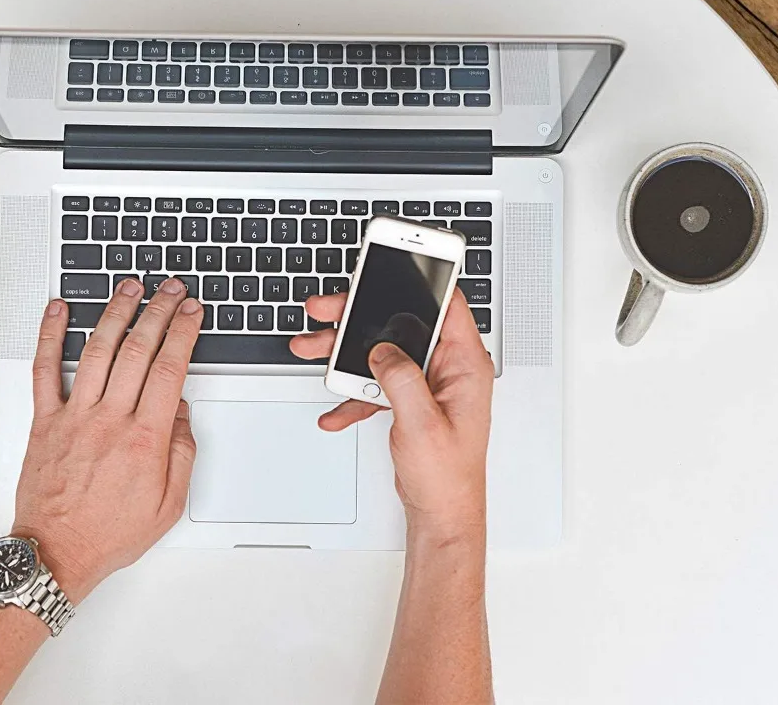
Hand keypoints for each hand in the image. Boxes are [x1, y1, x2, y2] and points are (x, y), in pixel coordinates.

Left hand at [12, 277, 201, 601]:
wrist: (56, 554)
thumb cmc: (109, 532)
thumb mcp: (168, 504)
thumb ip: (181, 452)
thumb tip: (180, 410)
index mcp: (144, 439)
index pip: (170, 369)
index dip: (184, 333)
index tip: (192, 312)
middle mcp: (110, 419)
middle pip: (139, 349)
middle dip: (159, 312)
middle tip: (171, 290)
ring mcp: (75, 416)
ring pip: (98, 350)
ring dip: (116, 312)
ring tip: (129, 287)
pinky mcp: (46, 421)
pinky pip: (45, 369)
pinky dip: (50, 335)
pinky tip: (59, 310)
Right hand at [290, 289, 493, 544]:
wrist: (441, 514)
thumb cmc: (448, 476)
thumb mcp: (422, 422)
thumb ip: (400, 378)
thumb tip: (381, 350)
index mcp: (464, 364)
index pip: (447, 304)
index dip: (423, 278)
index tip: (395, 262)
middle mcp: (448, 368)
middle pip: (402, 322)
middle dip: (360, 315)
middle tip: (328, 308)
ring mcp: (427, 383)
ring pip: (382, 350)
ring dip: (345, 352)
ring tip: (313, 347)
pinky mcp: (410, 399)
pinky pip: (376, 382)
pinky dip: (353, 391)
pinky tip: (336, 408)